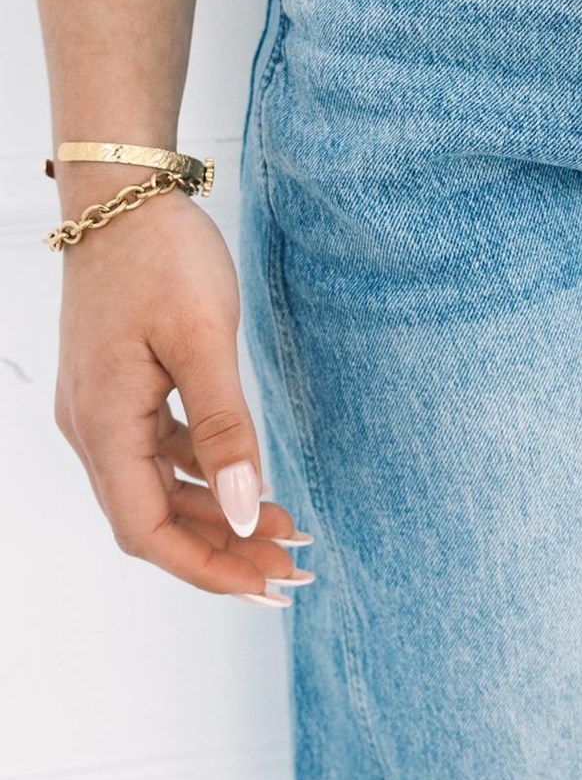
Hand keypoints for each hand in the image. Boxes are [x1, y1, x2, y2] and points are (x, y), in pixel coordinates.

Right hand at [52, 171, 314, 604]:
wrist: (123, 192)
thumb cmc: (162, 256)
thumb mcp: (206, 341)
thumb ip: (225, 431)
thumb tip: (247, 513)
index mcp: (104, 425)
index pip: (147, 531)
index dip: (206, 568)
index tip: (266, 587)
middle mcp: (92, 426)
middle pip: (152, 520)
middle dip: (221, 551)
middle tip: (290, 567)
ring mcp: (102, 407)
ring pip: (157, 488)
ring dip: (216, 515)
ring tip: (285, 526)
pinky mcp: (119, 386)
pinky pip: (158, 452)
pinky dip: (203, 475)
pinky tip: (247, 478)